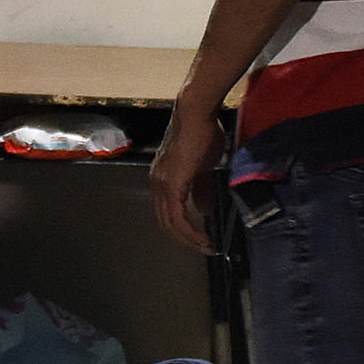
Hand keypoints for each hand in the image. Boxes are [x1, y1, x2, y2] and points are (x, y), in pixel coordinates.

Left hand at [150, 104, 226, 254]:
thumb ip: (200, 189)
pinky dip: (190, 231)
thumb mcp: (202, 167)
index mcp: (162, 178)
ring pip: (170, 223)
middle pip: (165, 222)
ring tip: (206, 247)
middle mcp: (157, 182)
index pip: (167, 212)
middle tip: (204, 248)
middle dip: (185, 240)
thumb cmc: (201, 133)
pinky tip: (202, 237)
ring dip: (189, 239)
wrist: (196, 114)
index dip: (182, 230)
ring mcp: (162, 183)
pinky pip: (177, 216)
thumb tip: (203, 211)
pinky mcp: (172, 183)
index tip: (200, 240)